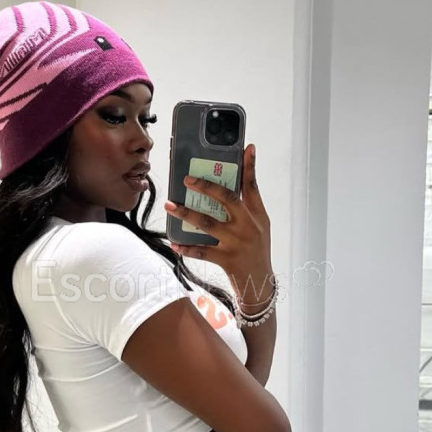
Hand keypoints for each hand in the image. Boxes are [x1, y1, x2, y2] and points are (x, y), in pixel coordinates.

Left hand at [163, 144, 273, 306]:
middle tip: (187, 179)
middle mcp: (249, 226)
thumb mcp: (260, 227)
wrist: (260, 284)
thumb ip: (247, 208)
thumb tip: (225, 187)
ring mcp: (237, 243)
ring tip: (170, 205)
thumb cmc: (257, 251)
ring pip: (209, 223)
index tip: (247, 148)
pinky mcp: (227, 259)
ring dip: (187, 213)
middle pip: (228, 199)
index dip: (250, 166)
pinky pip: (202, 252)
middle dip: (207, 187)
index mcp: (258, 215)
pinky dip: (187, 248)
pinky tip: (174, 244)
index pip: (253, 187)